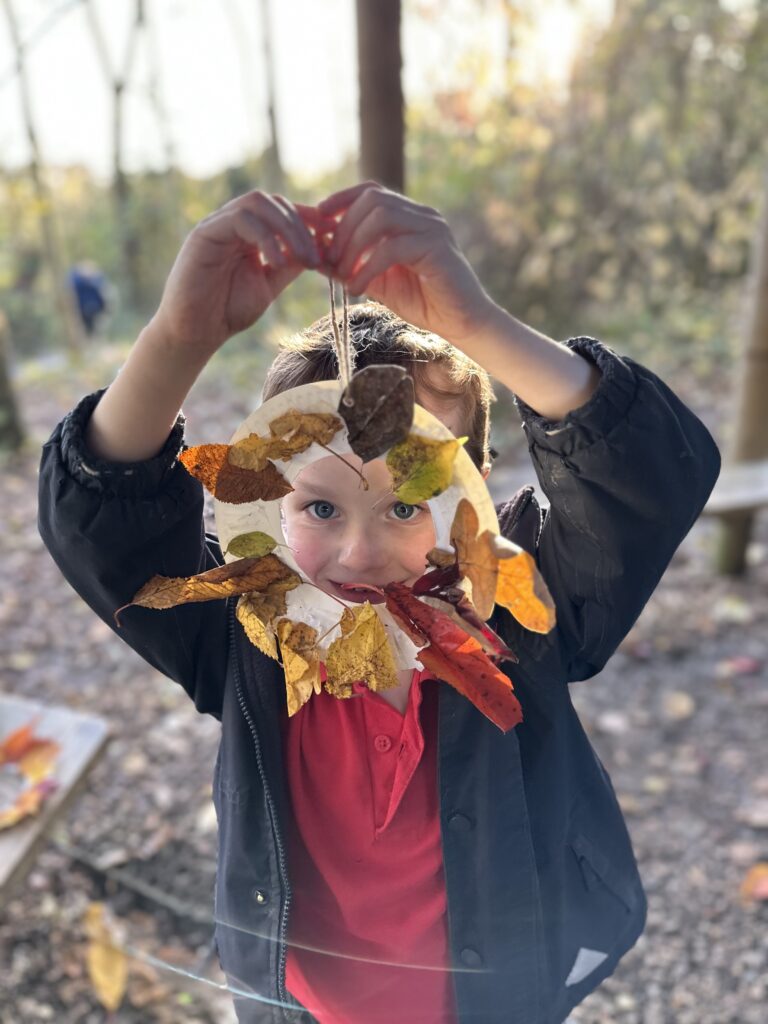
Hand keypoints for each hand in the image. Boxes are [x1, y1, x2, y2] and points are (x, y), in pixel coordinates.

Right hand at [151, 190, 325, 356]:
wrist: (196, 332)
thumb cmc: (228, 311)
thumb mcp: (270, 284)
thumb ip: (290, 264)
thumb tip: (320, 247)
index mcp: (248, 233)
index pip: (281, 211)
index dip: (309, 219)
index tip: (332, 238)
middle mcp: (232, 223)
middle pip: (274, 202)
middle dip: (302, 226)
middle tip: (318, 255)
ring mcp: (217, 224)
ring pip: (258, 203)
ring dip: (287, 227)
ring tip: (303, 258)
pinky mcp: (204, 233)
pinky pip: (240, 219)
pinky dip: (265, 237)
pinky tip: (277, 261)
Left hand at [317, 182, 495, 344]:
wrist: (462, 323)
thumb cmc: (423, 302)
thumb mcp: (378, 282)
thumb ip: (352, 267)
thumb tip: (317, 257)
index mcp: (409, 216)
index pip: (372, 191)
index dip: (341, 200)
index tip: (317, 219)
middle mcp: (422, 215)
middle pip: (372, 199)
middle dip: (343, 228)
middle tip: (330, 260)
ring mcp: (432, 228)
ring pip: (381, 217)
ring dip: (354, 245)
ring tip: (344, 275)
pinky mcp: (436, 248)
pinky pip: (392, 247)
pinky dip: (368, 267)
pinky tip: (358, 288)